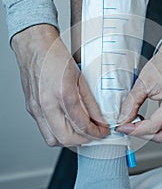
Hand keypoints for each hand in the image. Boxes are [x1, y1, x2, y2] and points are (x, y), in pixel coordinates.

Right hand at [12, 24, 109, 146]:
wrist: (34, 47)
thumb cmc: (55, 57)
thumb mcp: (80, 77)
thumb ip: (90, 102)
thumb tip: (100, 119)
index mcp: (63, 94)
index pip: (81, 124)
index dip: (96, 133)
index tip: (103, 132)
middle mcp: (47, 104)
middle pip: (65, 138)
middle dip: (83, 141)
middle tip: (94, 135)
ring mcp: (36, 108)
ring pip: (52, 140)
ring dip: (69, 140)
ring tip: (81, 132)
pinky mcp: (32, 109)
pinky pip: (44, 130)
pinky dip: (58, 133)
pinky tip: (67, 125)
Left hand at [116, 39, 161, 143]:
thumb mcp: (142, 83)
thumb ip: (131, 104)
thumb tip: (123, 119)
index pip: (154, 126)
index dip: (135, 129)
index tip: (122, 127)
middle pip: (161, 136)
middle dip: (142, 134)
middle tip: (126, 126)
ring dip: (148, 133)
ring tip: (134, 122)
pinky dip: (154, 128)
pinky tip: (144, 120)